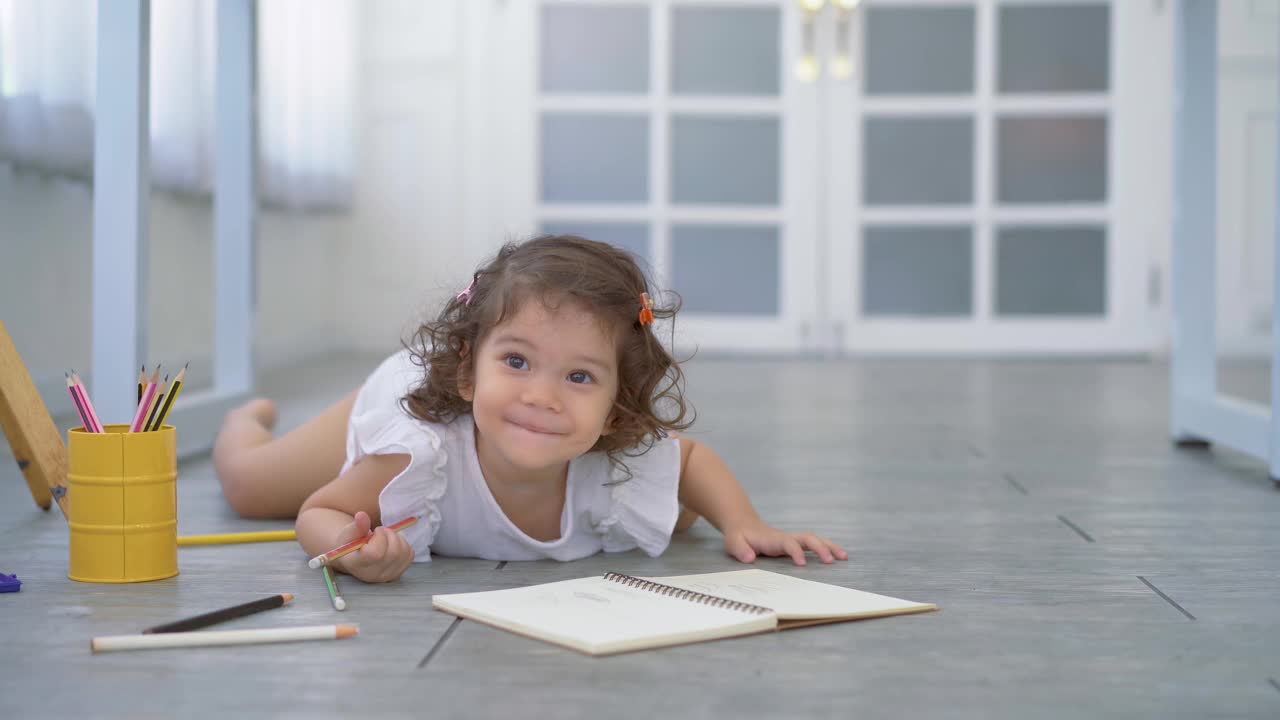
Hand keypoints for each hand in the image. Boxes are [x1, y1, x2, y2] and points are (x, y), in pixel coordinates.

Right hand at [331, 511, 414, 582]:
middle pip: (393, 553)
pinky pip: (410, 555)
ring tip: (385, 537)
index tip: (373, 531)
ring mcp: (386, 576)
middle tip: (380, 531)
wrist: (354, 557)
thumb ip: (356, 526)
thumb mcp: (349, 534)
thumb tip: (362, 515)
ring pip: (403, 553)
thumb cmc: (349, 544)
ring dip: (396, 538)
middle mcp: (372, 575)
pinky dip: (404, 545)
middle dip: (389, 535)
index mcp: (356, 565)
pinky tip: (391, 544)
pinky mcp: (398, 574)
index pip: (376, 553)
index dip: (379, 538)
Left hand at [722, 520, 847, 565]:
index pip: (787, 543)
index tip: (802, 564)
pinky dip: (827, 548)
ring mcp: (791, 539)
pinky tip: (839, 556)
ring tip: (844, 557)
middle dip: (819, 547)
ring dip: (829, 546)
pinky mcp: (794, 543)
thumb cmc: (739, 536)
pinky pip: (813, 544)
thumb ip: (740, 550)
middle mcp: (785, 537)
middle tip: (831, 560)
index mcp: (772, 539)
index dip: (795, 552)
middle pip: (806, 538)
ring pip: (813, 539)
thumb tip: (749, 557)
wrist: (743, 524)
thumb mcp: (733, 543)